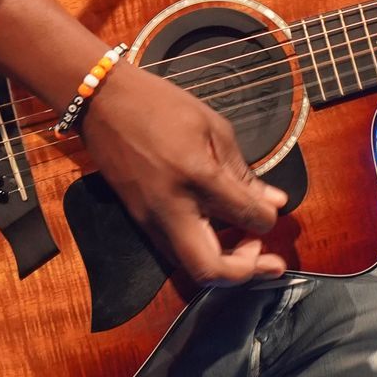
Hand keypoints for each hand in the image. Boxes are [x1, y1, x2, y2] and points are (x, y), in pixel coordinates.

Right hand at [76, 57, 287, 285]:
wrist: (102, 104)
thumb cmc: (160, 105)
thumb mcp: (212, 127)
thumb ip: (242, 171)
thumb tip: (274, 201)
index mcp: (196, 177)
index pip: (246, 217)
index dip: (268, 220)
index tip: (274, 209)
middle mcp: (172, 209)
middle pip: (210, 270)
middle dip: (247, 272)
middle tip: (268, 258)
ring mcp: (151, 220)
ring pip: (191, 268)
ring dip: (225, 268)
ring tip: (248, 248)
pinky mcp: (140, 222)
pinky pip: (176, 252)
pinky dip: (203, 254)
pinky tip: (219, 237)